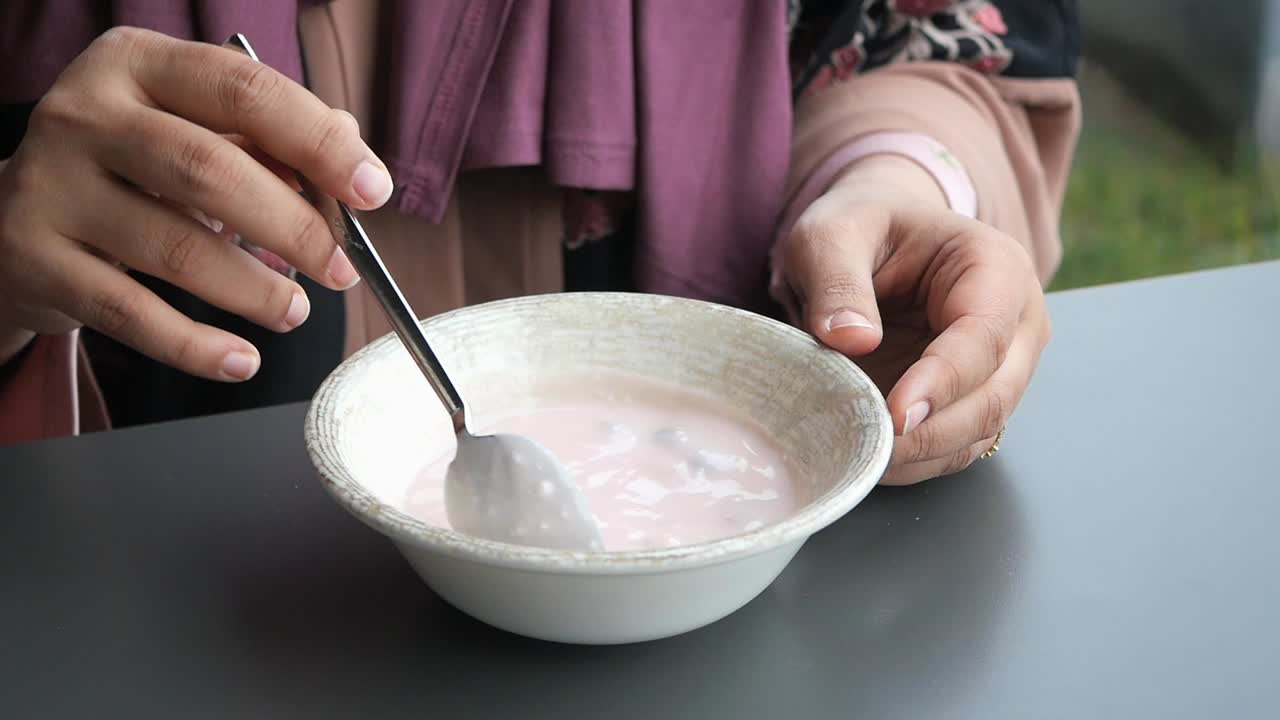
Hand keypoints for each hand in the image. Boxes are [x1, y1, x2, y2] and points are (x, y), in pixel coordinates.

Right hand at [0, 27, 393, 377]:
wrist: (11, 216)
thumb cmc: (132, 171)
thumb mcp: (193, 132)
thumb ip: (272, 143)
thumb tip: (354, 164)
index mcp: (137, 64)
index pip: (244, 91)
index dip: (320, 143)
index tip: (373, 191)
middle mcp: (85, 116)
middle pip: (209, 170)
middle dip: (294, 227)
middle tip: (339, 269)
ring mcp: (52, 187)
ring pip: (175, 247)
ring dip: (254, 290)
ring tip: (294, 311)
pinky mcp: (35, 261)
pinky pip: (131, 314)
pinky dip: (196, 346)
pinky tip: (241, 360)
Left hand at [779, 155, 1050, 483]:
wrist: (867, 243)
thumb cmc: (857, 230)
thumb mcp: (830, 236)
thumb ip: (837, 280)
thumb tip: (853, 339)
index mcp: (995, 267)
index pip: (983, 337)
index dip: (941, 382)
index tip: (893, 413)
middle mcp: (1016, 322)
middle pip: (994, 396)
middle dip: (932, 432)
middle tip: (869, 448)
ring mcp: (1002, 367)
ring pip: (980, 431)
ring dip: (923, 455)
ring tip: (861, 456)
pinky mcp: (973, 401)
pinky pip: (956, 447)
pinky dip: (918, 462)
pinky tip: (872, 459)